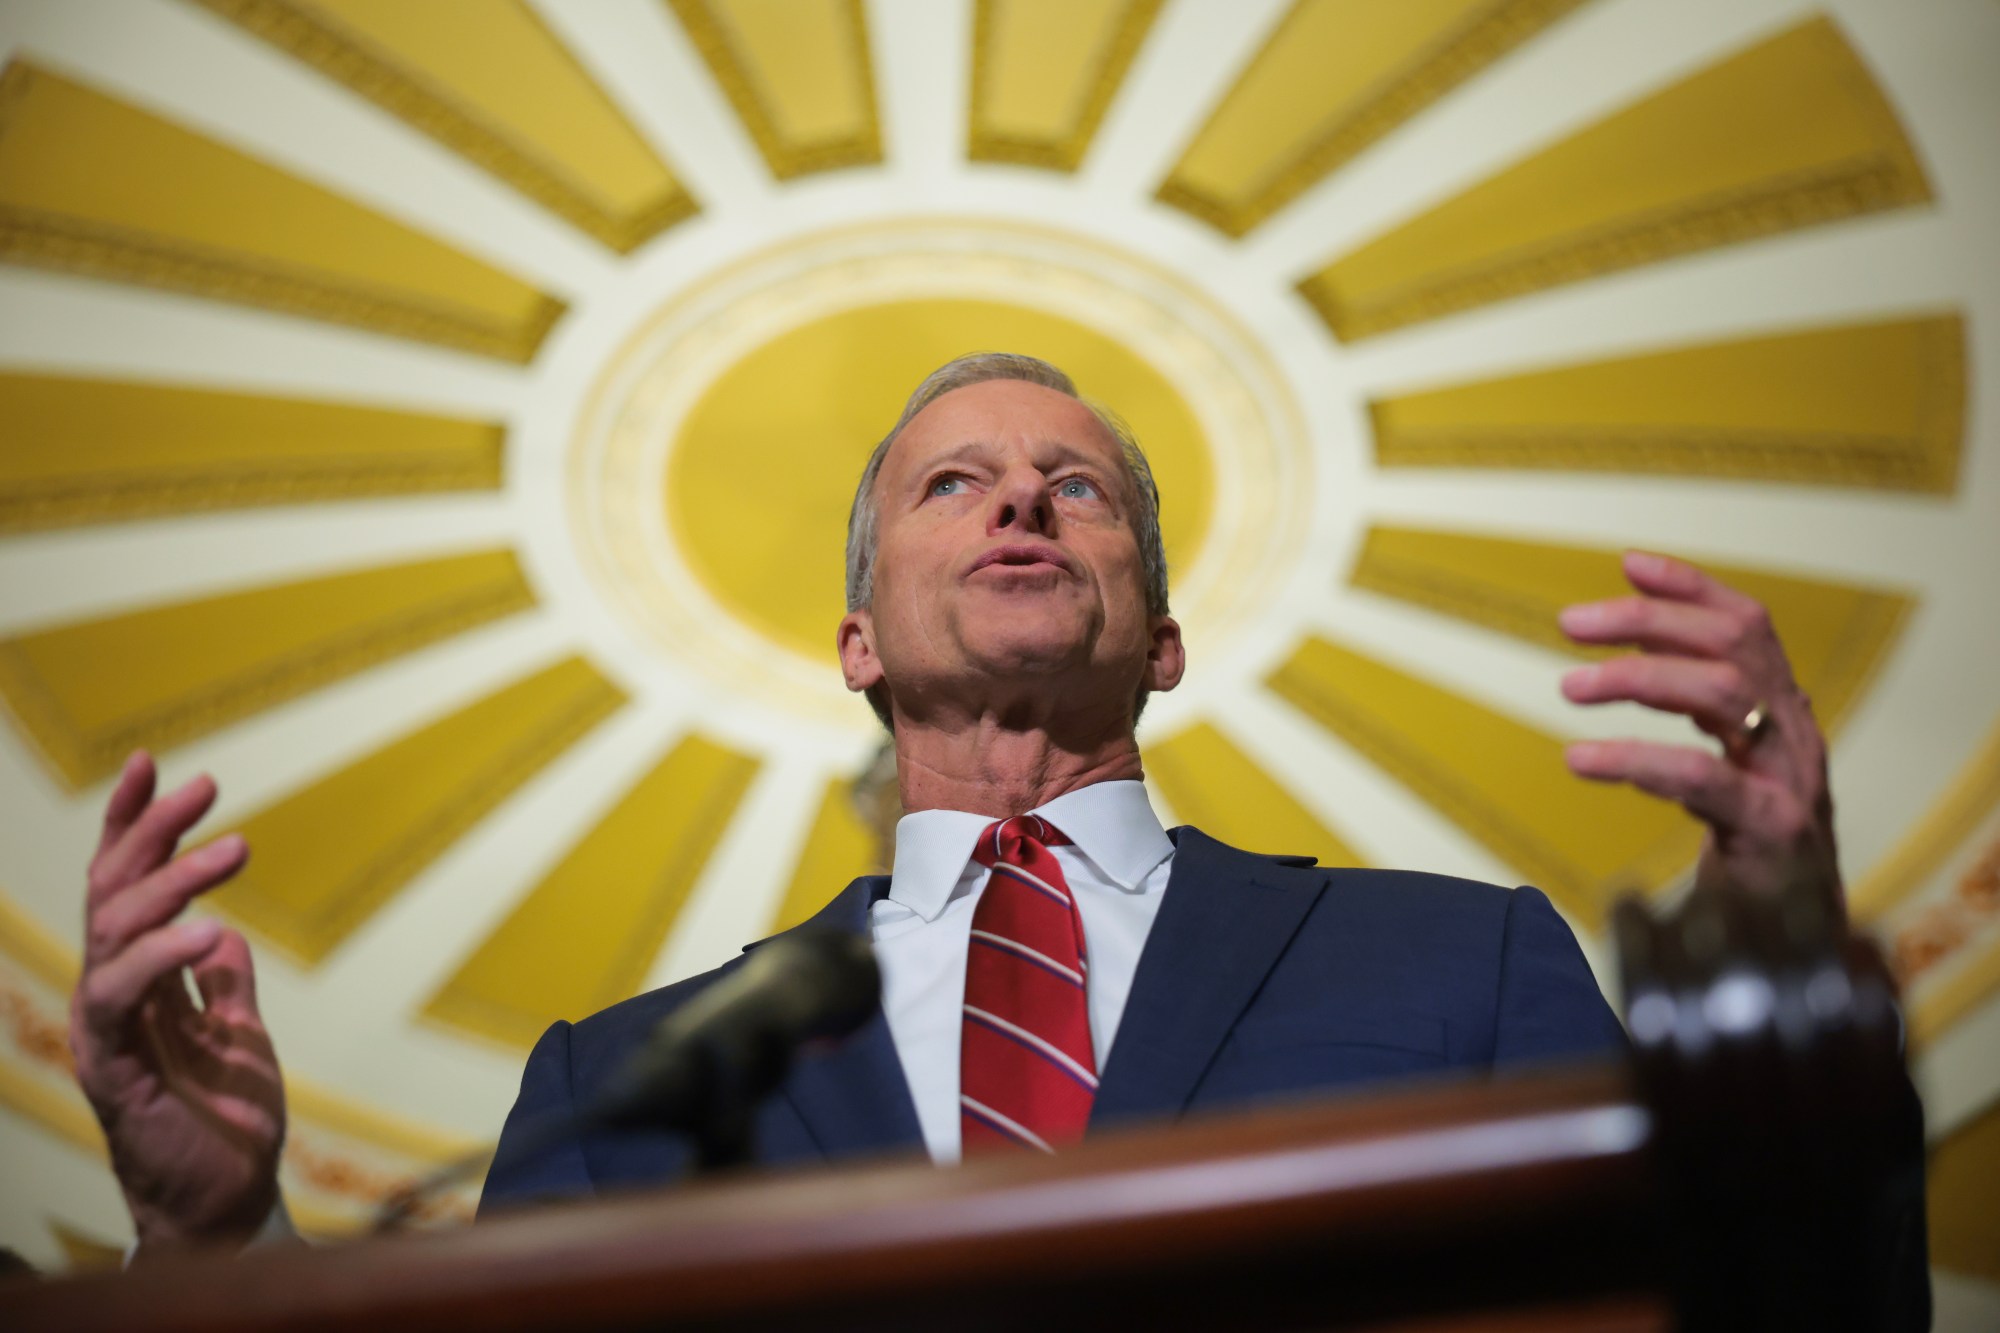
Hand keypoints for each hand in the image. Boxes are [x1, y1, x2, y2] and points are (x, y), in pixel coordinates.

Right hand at [69, 751, 284, 1252]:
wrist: (227, 1203)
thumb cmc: (227, 1123)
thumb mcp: (239, 1037)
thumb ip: (225, 986)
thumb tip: (227, 932)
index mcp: (140, 981)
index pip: (126, 888)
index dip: (133, 826)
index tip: (153, 765)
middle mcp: (114, 995)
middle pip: (113, 892)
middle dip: (151, 830)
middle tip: (205, 785)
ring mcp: (108, 1029)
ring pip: (116, 931)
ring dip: (174, 881)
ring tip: (234, 846)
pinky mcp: (115, 1068)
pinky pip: (122, 998)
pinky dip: (163, 957)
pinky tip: (210, 931)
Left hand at [1557, 552, 1840, 912]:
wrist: (1795, 940)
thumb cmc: (1752, 847)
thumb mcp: (1725, 766)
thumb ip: (1695, 715)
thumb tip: (1632, 656)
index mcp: (1782, 711)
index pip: (1748, 627)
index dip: (1692, 588)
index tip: (1630, 564)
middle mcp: (1793, 733)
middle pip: (1731, 645)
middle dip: (1650, 621)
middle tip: (1574, 623)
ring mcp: (1789, 779)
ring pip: (1722, 693)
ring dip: (1638, 677)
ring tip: (1571, 686)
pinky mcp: (1772, 829)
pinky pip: (1700, 779)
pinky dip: (1635, 760)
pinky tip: (1583, 760)